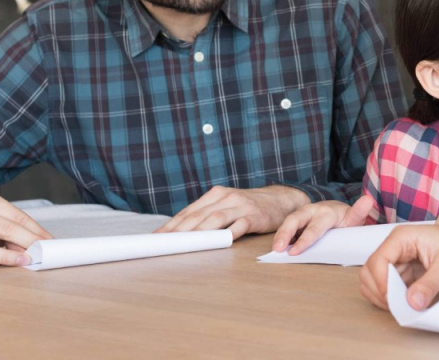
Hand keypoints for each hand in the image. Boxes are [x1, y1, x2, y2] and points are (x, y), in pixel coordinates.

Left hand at [155, 185, 309, 238]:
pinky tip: (218, 242)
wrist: (282, 199)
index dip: (171, 224)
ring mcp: (241, 206)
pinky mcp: (255, 216)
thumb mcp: (228, 204)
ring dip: (198, 233)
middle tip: (164, 243)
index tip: (157, 236)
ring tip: (185, 244)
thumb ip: (208, 214)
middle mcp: (226, 197)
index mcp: (216, 194)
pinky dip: (228, 234)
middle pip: (198, 215)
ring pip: (215, 219)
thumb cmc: (249, 206)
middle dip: (179, 230)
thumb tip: (181, 232)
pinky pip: (239, 226)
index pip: (189, 211)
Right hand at [272, 195, 373, 253]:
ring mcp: (303, 214)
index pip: (314, 228)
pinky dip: (281, 237)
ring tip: (275, 250)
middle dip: (285, 234)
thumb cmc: (346, 219)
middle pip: (295, 220)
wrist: (339, 212)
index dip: (304, 240)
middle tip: (277, 249)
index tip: (295, 252)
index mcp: (326, 212)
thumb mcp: (354, 217)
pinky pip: (288, 227)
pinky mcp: (297, 220)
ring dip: (280, 235)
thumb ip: (359, 211)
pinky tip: (278, 248)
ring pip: (289, 222)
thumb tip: (368, 200)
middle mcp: (312, 210)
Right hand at [360, 221, 438, 310]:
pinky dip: (392, 298)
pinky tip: (405, 304)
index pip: (377, 261)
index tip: (394, 300)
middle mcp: (397, 246)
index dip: (381, 283)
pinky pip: (389, 287)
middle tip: (396, 307)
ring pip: (376, 281)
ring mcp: (400, 259)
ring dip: (383, 296)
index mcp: (403, 237)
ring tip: (401, 306)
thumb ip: (430, 284)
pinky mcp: (406, 272)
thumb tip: (411, 302)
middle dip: (379, 291)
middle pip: (370, 271)